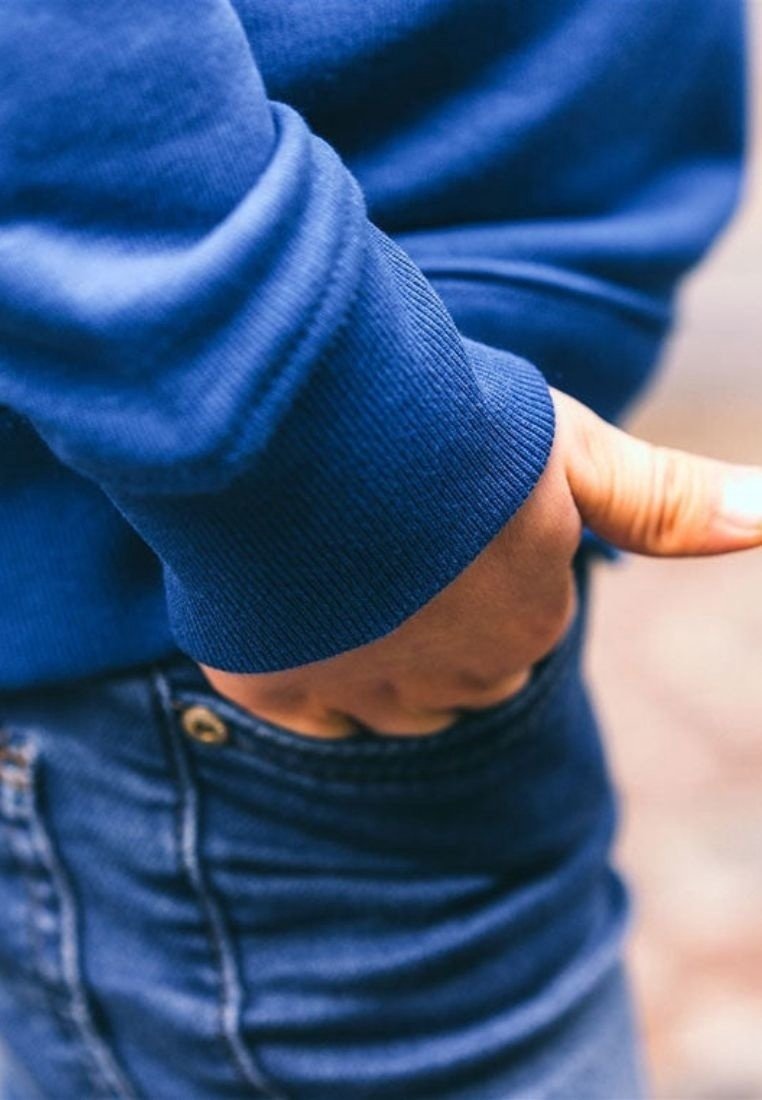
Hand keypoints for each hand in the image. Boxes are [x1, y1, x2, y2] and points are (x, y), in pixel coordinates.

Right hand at [200, 389, 761, 737]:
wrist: (316, 417)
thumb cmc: (452, 421)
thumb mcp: (570, 449)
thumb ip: (665, 500)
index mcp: (529, 622)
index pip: (514, 629)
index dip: (476, 568)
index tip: (442, 514)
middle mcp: (458, 679)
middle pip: (456, 678)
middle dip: (433, 625)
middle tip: (391, 538)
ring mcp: (365, 692)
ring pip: (385, 703)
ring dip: (372, 654)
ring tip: (342, 566)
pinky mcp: (279, 691)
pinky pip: (309, 711)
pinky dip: (305, 672)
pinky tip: (297, 606)